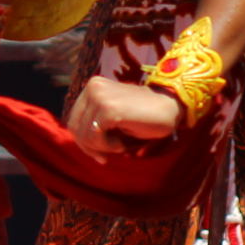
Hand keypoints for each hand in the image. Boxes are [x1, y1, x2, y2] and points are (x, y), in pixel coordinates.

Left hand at [66, 74, 184, 158]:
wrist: (171, 107)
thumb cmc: (143, 116)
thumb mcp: (112, 117)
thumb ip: (94, 123)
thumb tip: (81, 145)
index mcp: (92, 86)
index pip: (74, 120)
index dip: (84, 141)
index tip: (99, 154)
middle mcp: (92, 87)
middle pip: (75, 128)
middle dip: (90, 148)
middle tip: (106, 157)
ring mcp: (99, 97)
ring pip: (85, 135)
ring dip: (103, 148)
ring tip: (121, 145)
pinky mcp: (107, 109)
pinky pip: (95, 138)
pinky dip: (109, 147)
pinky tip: (123, 144)